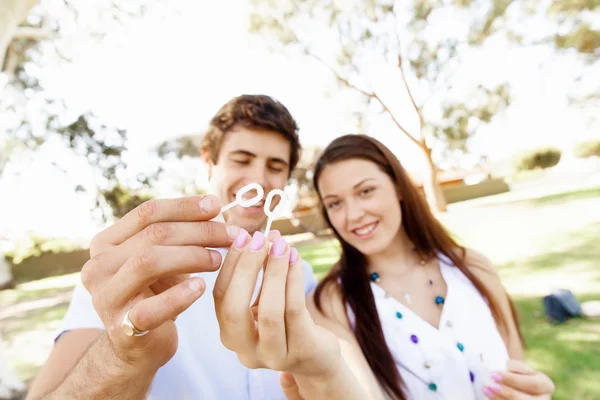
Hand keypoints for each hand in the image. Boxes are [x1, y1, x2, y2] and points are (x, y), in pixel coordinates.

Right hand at [81, 195, 237, 374]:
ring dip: (191, 256)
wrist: (138, 347)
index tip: (216, 205)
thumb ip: (180, 234)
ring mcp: (106, 297)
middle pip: (153, 235)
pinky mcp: (121, 328)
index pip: (147, 213)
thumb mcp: (164, 259)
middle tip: (231, 233)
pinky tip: (201, 287)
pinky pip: (150, 308)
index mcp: (106, 243)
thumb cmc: (156, 294)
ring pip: (148, 262)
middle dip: (198, 231)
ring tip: (218, 259)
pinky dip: (179, 295)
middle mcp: (98, 267)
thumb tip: (214, 208)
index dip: (184, 206)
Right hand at [214, 232, 340, 380]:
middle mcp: (246, 352)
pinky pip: (295, 310)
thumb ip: (257, 274)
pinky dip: (294, 279)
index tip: (241, 236)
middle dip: (246, 268)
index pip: (220, 296)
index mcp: (230, 335)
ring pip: (270, 310)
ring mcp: (274, 356)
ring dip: (274, 271)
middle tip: (258, 238)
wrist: (317, 358)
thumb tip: (261, 236)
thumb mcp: (265, 300)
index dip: (230, 265)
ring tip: (281, 243)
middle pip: (234, 308)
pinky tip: (295, 257)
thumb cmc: (286, 322)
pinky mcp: (302, 351)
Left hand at [484, 360, 554, 398]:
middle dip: (507, 392)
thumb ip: (514, 367)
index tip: (495, 374)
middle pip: (526, 399)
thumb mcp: (518, 367)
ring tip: (486, 389)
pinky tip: (489, 395)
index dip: (513, 380)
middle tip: (491, 384)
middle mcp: (543, 399)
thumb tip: (503, 368)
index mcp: (546, 385)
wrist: (517, 384)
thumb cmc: (517, 373)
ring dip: (499, 398)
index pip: (533, 384)